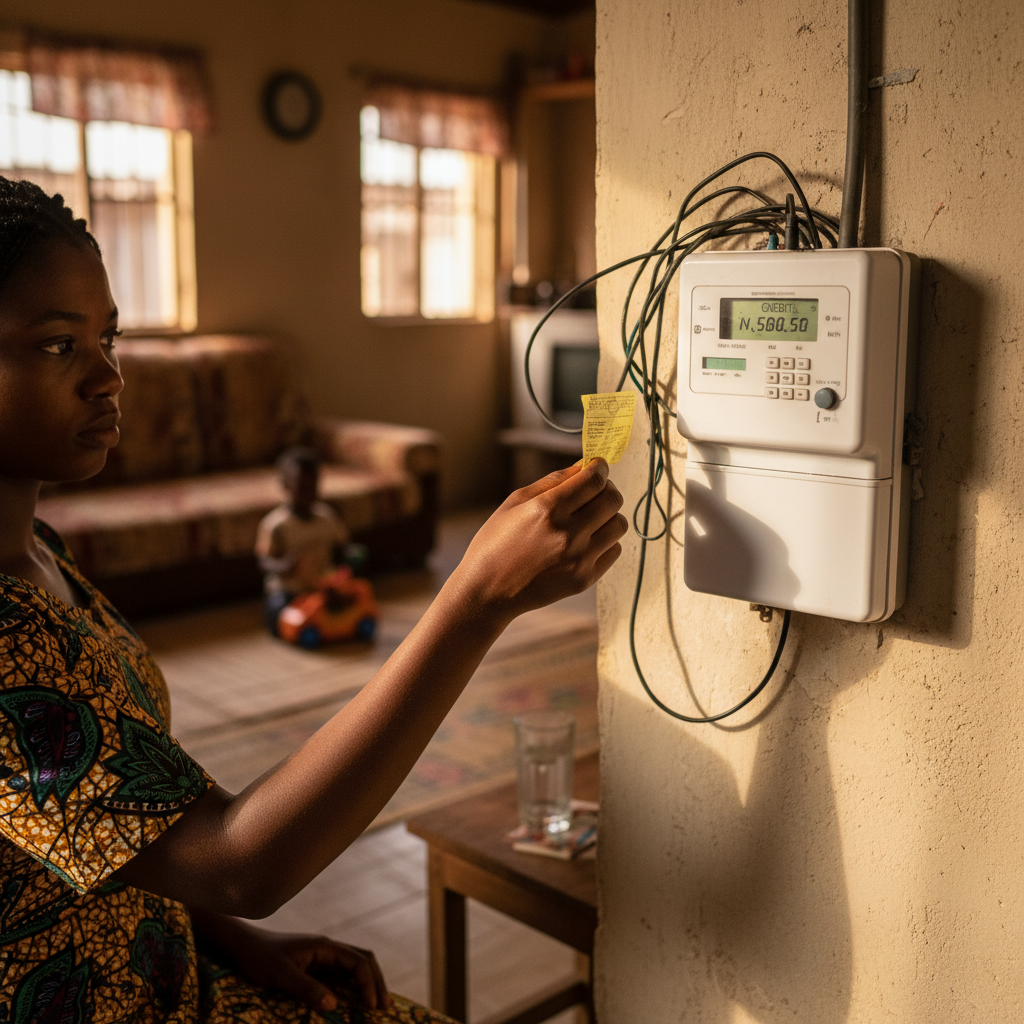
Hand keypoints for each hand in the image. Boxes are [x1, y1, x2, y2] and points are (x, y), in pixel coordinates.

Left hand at [193, 913, 388, 1012]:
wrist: (242, 947)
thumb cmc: (260, 957)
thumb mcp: (281, 975)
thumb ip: (307, 988)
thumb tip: (334, 1005)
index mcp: (325, 946)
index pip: (358, 961)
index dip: (369, 983)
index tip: (372, 1007)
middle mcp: (328, 949)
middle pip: (363, 960)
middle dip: (376, 982)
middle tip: (384, 1007)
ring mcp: (322, 957)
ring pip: (355, 966)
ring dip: (367, 983)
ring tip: (376, 1005)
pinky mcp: (315, 966)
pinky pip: (341, 975)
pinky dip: (353, 987)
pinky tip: (355, 1002)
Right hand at [451, 459, 626, 618]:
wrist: (487, 591)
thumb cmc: (496, 541)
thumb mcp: (515, 502)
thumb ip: (553, 481)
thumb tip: (584, 465)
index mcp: (548, 510)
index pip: (594, 480)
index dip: (600, 467)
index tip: (598, 466)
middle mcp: (568, 534)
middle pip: (613, 499)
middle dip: (607, 488)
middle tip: (594, 491)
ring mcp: (579, 559)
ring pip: (619, 524)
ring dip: (608, 515)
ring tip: (590, 518)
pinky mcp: (584, 579)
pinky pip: (614, 550)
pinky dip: (605, 541)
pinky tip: (585, 541)